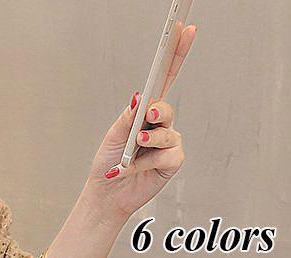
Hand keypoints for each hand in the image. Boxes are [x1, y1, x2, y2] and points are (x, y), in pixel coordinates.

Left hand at [85, 24, 195, 221]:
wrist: (107, 194)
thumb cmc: (108, 163)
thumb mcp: (113, 136)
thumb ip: (128, 117)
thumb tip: (141, 97)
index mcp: (145, 113)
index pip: (164, 79)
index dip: (174, 55)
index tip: (184, 30)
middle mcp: (160, 125)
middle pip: (166, 107)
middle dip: (157, 110)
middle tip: (148, 115)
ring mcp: (168, 143)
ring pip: (167, 132)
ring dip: (149, 140)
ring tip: (135, 146)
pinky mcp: (172, 162)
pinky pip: (166, 155)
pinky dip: (146, 161)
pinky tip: (134, 166)